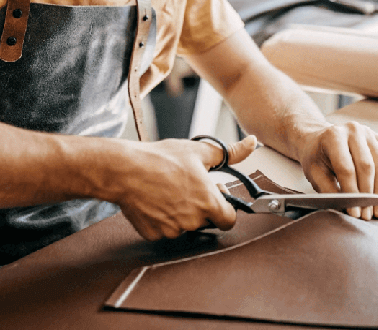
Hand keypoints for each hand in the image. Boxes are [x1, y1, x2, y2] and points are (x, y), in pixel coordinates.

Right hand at [114, 135, 257, 239]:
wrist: (125, 169)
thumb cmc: (162, 158)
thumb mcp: (199, 150)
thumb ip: (230, 152)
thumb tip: (252, 144)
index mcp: (209, 202)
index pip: (229, 220)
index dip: (224, 208)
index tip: (215, 196)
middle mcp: (193, 220)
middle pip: (206, 220)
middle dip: (201, 206)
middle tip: (188, 186)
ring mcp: (172, 229)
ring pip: (184, 225)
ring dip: (181, 212)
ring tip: (168, 189)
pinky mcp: (154, 234)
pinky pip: (164, 229)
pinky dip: (162, 218)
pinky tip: (155, 199)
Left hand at [297, 121, 377, 220]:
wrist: (318, 140)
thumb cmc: (315, 157)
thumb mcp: (314, 174)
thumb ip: (329, 190)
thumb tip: (346, 209)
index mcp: (333, 136)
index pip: (346, 168)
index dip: (352, 192)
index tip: (354, 212)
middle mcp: (352, 130)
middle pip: (366, 166)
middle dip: (367, 195)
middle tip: (367, 215)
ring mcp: (367, 132)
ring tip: (377, 211)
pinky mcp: (376, 139)